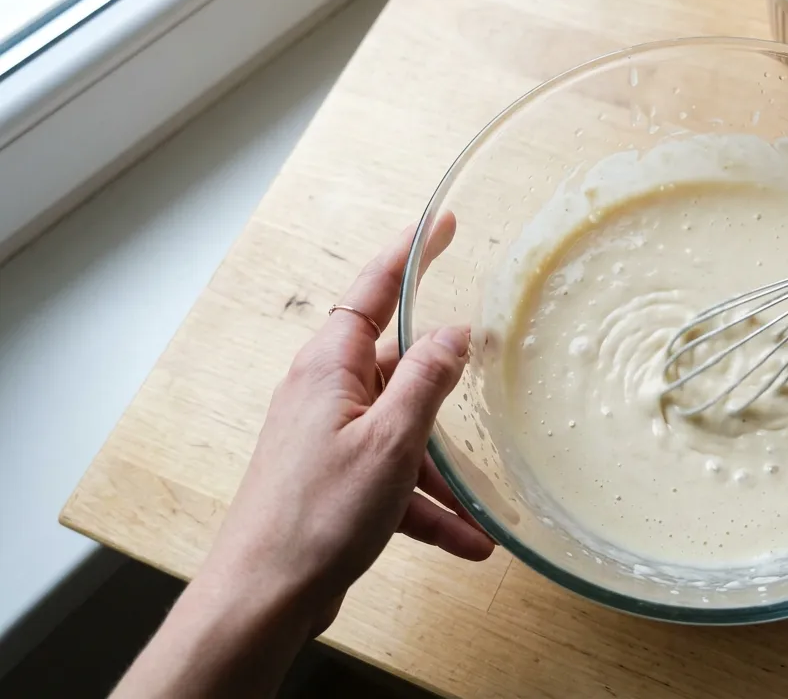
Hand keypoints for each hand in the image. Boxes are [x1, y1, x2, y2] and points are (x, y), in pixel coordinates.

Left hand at [200, 210, 493, 632]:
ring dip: (445, 473)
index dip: (410, 254)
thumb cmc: (318, 514)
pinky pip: (394, 482)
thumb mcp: (391, 441)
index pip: (373, 291)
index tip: (441, 225)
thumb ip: (427, 381)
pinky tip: (468, 541)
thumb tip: (455, 335)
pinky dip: (429, 508)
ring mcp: (330, 441)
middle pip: (398, 368)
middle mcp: (327, 395)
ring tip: (484, 512)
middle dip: (446, 389)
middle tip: (489, 373)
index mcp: (330, 369)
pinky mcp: (336, 483)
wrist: (265, 595)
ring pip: (404, 434)